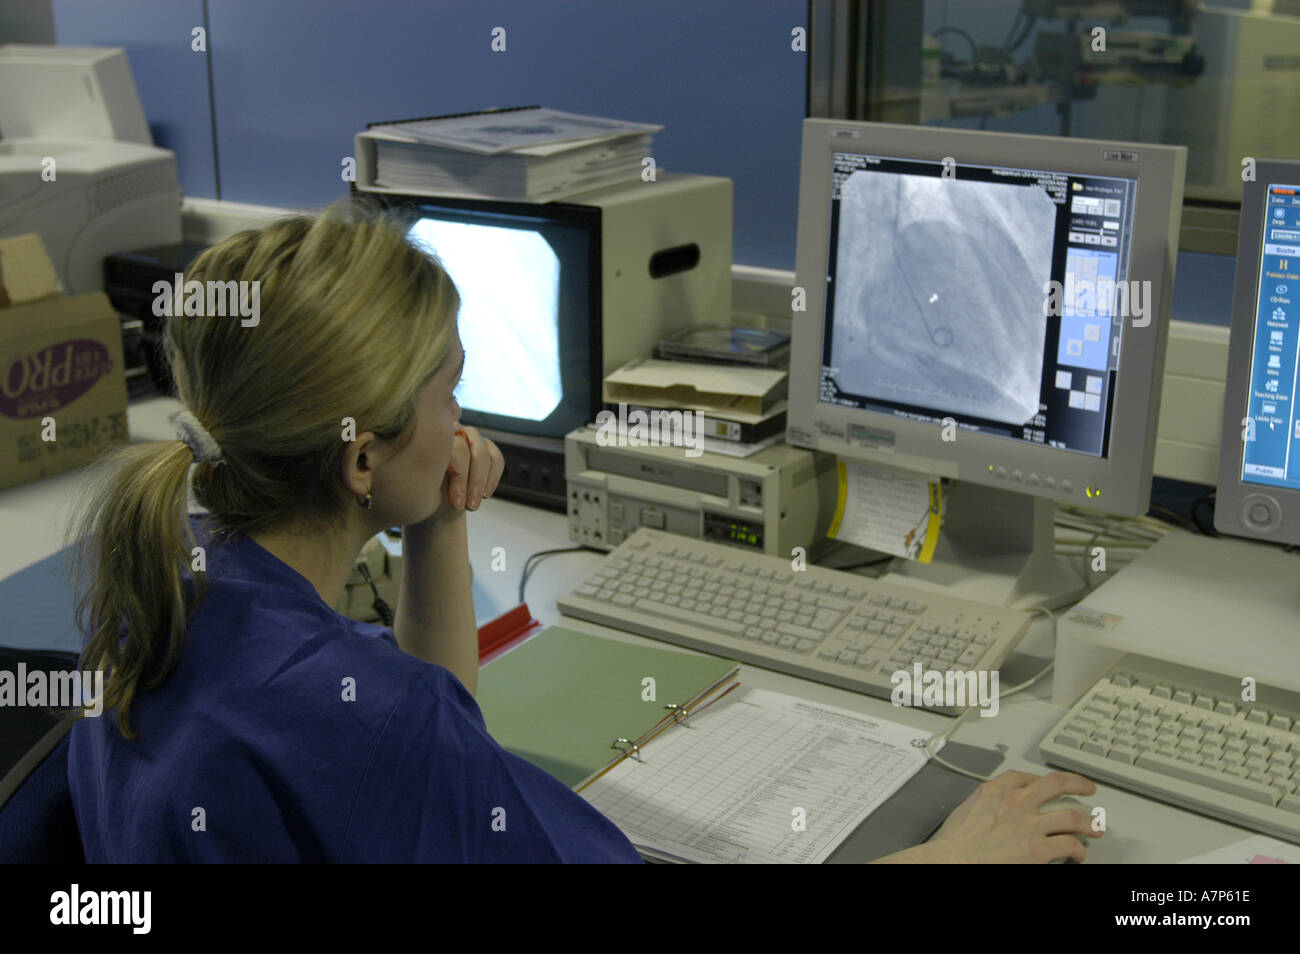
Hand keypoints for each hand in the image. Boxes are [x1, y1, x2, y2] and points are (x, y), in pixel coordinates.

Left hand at [433, 426, 503, 522]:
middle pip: (464, 449)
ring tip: (472, 505)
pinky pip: (496, 459)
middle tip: (459, 505)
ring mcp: (472, 437)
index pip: (445, 446)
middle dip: (464, 480)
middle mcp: (452, 430)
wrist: (437, 503)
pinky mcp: (488, 448)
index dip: (453, 473)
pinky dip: (492, 479)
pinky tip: (485, 496)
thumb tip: (436, 467)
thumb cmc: (425, 492)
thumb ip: (429, 470)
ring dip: (479, 482)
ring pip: (482, 454)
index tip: (454, 500)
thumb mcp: (422, 484)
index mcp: (430, 435)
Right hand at [923, 769, 1101, 862]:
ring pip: (1072, 816)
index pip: (1025, 776)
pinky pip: (1069, 845)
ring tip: (1096, 827)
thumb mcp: (966, 809)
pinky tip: (1078, 854)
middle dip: (1078, 785)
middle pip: (1057, 784)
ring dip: (1089, 822)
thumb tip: (993, 808)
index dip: (1042, 779)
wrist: (953, 860)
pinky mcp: (1038, 849)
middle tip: (1088, 789)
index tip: (1049, 784)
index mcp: (996, 790)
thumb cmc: (955, 843)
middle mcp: (1017, 802)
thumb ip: (985, 802)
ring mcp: (1030, 825)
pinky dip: (1078, 850)